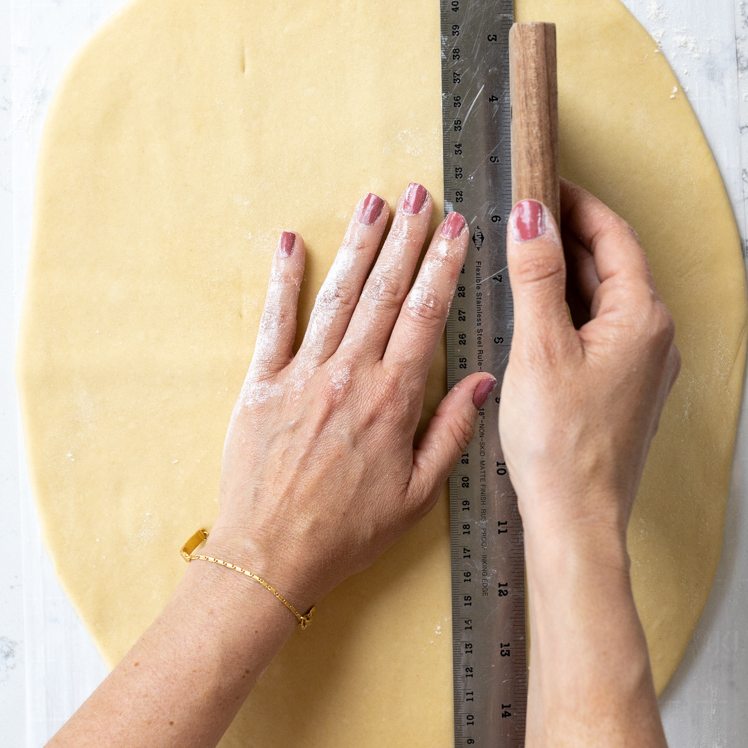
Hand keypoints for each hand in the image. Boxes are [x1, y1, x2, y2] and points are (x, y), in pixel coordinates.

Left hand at [208, 184, 491, 608]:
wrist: (270, 555)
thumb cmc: (347, 534)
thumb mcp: (417, 496)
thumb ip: (451, 432)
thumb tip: (485, 380)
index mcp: (393, 400)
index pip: (426, 316)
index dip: (443, 266)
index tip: (457, 227)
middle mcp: (350, 376)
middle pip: (385, 292)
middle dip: (406, 238)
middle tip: (420, 193)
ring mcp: (302, 375)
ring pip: (337, 295)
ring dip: (358, 244)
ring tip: (374, 201)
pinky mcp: (261, 383)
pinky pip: (275, 321)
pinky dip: (283, 279)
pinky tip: (291, 242)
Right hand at [499, 181, 680, 555]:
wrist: (576, 519)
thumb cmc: (561, 445)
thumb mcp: (538, 347)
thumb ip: (535, 275)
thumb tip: (532, 216)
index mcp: (643, 318)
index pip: (614, 236)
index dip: (576, 204)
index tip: (540, 184)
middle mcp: (653, 337)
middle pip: (612, 264)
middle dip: (566, 235)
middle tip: (521, 215)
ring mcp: (642, 365)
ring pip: (604, 298)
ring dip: (564, 273)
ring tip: (518, 257)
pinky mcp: (623, 388)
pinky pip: (599, 329)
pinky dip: (567, 309)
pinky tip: (533, 313)